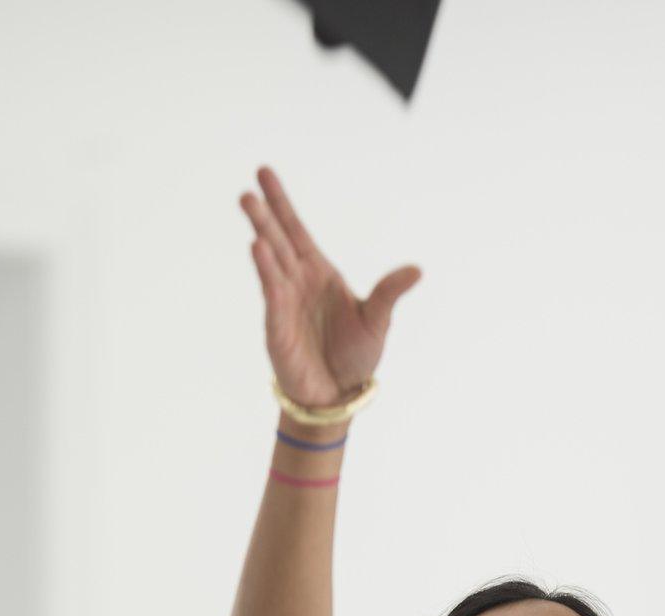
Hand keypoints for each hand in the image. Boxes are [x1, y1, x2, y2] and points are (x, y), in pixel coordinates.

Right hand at [240, 167, 419, 408]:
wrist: (338, 394)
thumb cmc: (355, 356)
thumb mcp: (377, 320)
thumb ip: (389, 292)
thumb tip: (416, 270)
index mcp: (319, 272)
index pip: (295, 230)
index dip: (281, 203)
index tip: (264, 172)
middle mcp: (297, 280)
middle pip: (278, 238)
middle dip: (264, 213)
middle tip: (248, 188)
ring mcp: (284, 300)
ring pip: (270, 259)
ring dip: (260, 232)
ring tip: (248, 204)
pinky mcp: (277, 323)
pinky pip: (271, 291)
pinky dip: (265, 268)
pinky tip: (258, 247)